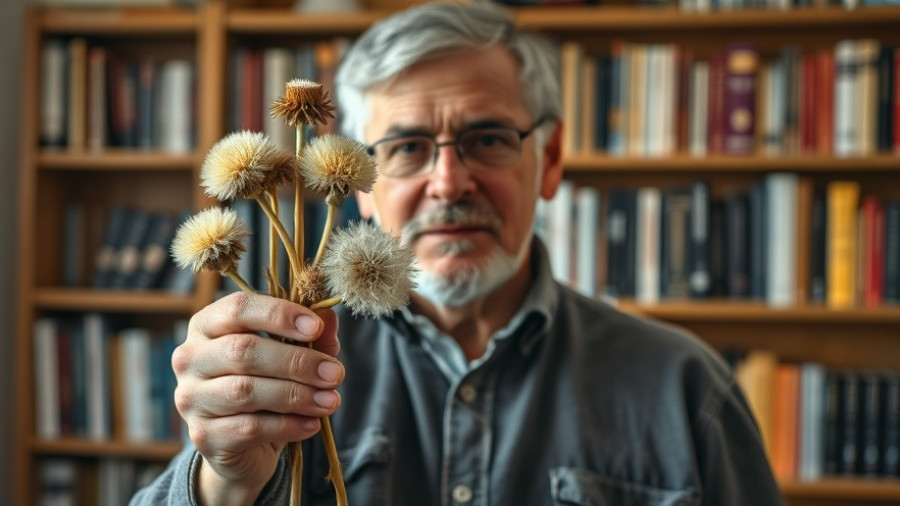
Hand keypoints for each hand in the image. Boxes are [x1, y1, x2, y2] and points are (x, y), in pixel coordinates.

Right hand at [172, 291, 343, 504]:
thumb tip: (330, 315)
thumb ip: (310, 337)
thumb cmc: (267, 387)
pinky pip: (249, 427)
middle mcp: (190, 358)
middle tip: (334, 373)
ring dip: (296, 395)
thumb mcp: (292, 357)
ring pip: (245, 391)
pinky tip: (312, 423)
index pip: (238, 308)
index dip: (279, 315)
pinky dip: (288, 425)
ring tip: (330, 400)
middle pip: (243, 350)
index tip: (316, 327)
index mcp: (208, 325)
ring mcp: (191, 398)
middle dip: (296, 361)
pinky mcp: (203, 435)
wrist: (246, 446)